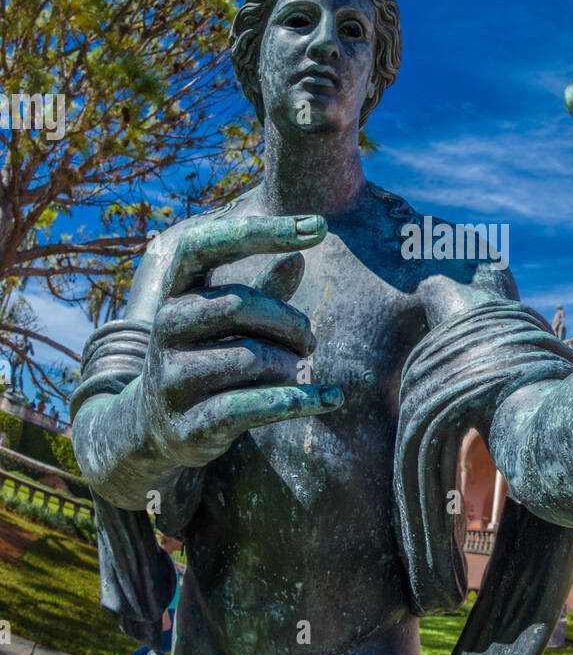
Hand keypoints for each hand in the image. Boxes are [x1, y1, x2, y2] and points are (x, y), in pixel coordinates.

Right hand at [135, 215, 342, 471]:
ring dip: (291, 365)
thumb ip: (263, 292)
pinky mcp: (189, 424)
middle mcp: (165, 328)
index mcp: (175, 291)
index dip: (260, 231)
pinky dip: (299, 401)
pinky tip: (332, 397)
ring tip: (301, 371)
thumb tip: (297, 258)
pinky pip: (252, 406)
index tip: (321, 226)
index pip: (204, 244)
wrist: (156, 428)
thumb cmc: (208, 357)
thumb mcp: (230, 321)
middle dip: (288, 321)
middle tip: (309, 341)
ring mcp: (171, 378)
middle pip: (237, 304)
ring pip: (250, 358)